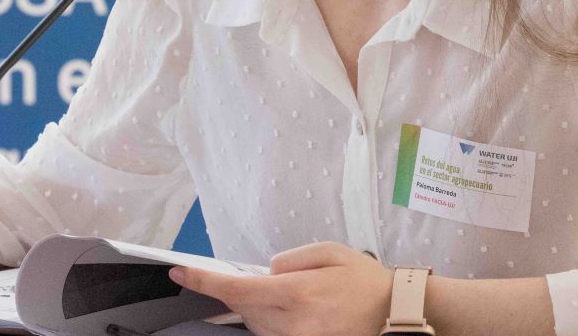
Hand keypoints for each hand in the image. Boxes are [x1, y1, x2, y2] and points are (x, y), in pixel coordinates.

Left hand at [169, 242, 392, 335]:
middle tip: (249, 278)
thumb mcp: (328, 251)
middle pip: (243, 310)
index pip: (236, 290)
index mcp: (297, 294)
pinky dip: (270, 321)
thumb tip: (266, 272)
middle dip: (235, 292)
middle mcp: (294, 324)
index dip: (203, 282)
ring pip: (257, 326)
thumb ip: (289, 259)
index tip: (179, 273)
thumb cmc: (366, 280)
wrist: (398, 316)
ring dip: (256, 307)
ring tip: (285, 294)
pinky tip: (285, 309)